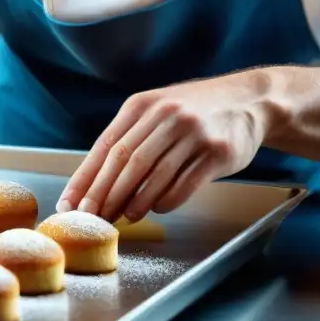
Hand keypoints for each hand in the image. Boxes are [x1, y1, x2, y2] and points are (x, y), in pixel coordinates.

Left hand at [56, 71, 274, 222]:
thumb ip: (131, 138)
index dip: (85, 179)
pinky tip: (158, 208)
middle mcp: (165, 115)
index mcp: (142, 105)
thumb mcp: (158, 111)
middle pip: (125, 161)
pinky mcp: (217, 151)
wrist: (249, 101)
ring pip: (153, 174)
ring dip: (135, 201)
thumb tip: (97, 183)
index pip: (105, 147)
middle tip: (92, 219)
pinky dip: (167, 200)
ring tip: (124, 217)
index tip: (70, 205)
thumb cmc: (195, 112)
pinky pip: (185, 182)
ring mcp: (192, 132)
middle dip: (104, 195)